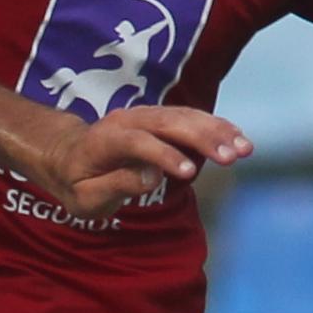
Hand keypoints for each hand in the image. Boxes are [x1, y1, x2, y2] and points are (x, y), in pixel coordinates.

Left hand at [16, 100, 248, 221]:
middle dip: (203, 138)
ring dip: (217, 131)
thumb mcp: (85, 197)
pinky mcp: (161, 119)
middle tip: (233, 156)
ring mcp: (146, 115)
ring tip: (245, 149)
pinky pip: (191, 118)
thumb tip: (151, 177)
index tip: (189, 173)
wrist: (68, 154)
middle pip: (169, 122)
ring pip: (185, 117)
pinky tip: (238, 139)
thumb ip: (115, 186)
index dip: (163, 155)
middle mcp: (128, 119)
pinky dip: (216, 127)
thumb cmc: (76, 182)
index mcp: (105, 139)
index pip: (138, 142)